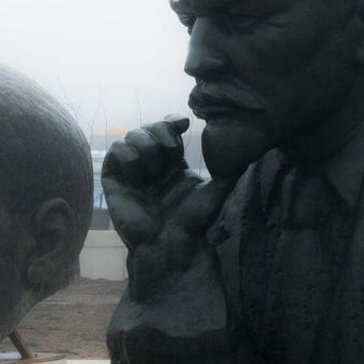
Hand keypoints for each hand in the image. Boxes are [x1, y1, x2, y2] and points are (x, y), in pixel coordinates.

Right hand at [101, 115, 233, 293]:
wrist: (171, 242)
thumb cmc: (192, 222)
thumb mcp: (215, 191)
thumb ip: (229, 172)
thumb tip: (249, 154)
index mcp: (173, 163)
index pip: (167, 128)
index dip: (171, 121)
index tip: (184, 122)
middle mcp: (152, 164)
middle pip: (149, 127)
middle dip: (160, 130)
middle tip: (172, 150)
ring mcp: (132, 171)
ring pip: (131, 135)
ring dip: (146, 146)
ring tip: (155, 172)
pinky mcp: (115, 179)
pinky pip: (116, 150)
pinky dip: (128, 155)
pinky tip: (139, 174)